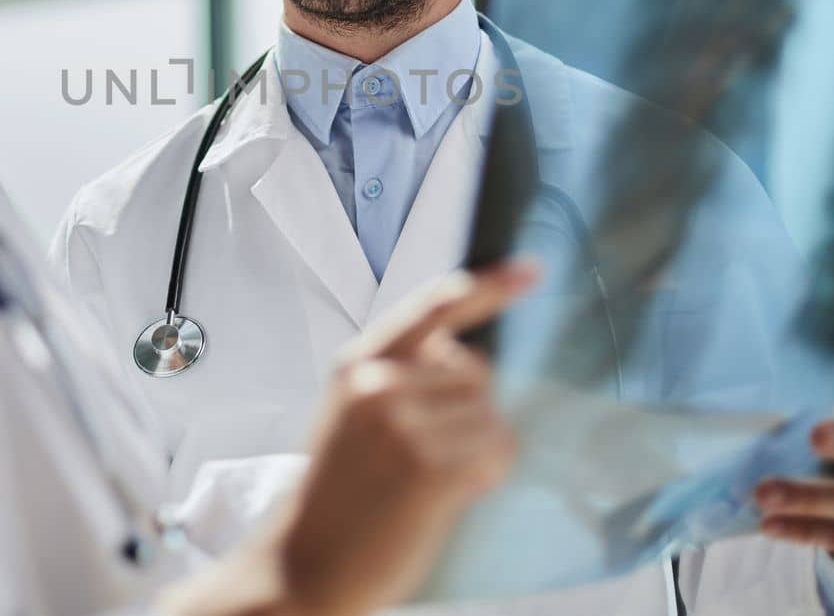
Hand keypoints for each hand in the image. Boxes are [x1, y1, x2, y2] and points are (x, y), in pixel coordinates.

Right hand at [159, 261, 536, 615]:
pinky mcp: (428, 471)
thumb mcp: (351, 412)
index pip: (431, 309)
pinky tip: (449, 495)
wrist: (303, 564)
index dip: (487, 286)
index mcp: (358, 364)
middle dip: (471, 411)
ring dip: (480, 449)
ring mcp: (403, 427)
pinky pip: (496, 454)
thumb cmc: (337, 492)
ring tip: (430, 478)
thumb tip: (471, 361)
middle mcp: (378, 386)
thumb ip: (400, 376)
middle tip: (426, 452)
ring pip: (493, 417)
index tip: (530, 269)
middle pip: (479, 372)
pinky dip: (487, 475)